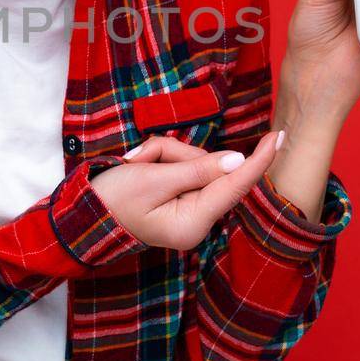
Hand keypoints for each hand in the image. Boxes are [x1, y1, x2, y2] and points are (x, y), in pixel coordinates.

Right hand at [89, 131, 281, 249]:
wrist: (81, 216)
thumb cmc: (111, 200)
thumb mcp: (152, 179)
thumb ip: (196, 169)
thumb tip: (236, 160)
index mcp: (193, 223)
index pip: (235, 186)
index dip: (258, 160)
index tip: (279, 137)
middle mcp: (197, 220)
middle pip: (207, 166)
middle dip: (175, 154)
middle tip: (141, 160)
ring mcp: (188, 210)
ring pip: (191, 161)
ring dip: (162, 155)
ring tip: (135, 166)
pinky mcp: (179, 200)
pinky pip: (180, 167)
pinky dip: (159, 160)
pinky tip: (138, 168)